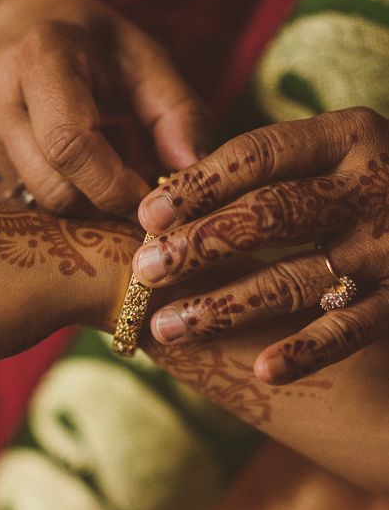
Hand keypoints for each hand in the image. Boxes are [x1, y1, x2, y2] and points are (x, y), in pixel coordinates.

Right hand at [0, 0, 210, 215]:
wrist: (13, 31)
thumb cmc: (89, 47)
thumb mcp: (142, 59)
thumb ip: (177, 111)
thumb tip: (193, 172)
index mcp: (40, 57)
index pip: (70, 144)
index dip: (114, 186)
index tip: (148, 198)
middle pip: (54, 189)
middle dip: (101, 202)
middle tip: (126, 181)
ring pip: (36, 204)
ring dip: (78, 198)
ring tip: (89, 157)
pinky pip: (16, 206)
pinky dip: (48, 198)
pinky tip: (54, 163)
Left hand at [133, 107, 388, 384]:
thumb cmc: (357, 186)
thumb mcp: (326, 156)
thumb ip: (264, 170)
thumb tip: (162, 203)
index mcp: (345, 138)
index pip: (258, 155)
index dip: (198, 185)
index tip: (147, 216)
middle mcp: (372, 186)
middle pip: (270, 214)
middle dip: (200, 245)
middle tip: (144, 271)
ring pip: (295, 279)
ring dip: (225, 307)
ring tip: (165, 328)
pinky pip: (351, 329)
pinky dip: (306, 350)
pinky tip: (260, 371)